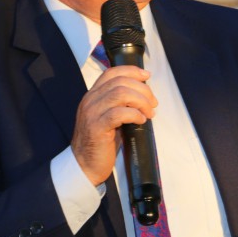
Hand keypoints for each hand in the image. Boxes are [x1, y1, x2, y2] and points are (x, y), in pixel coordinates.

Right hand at [71, 65, 156, 185]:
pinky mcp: (96, 127)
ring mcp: (92, 113)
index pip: (112, 72)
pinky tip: (140, 120)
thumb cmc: (100, 142)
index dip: (131, 71)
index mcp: (93, 95)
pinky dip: (134, 114)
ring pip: (121, 94)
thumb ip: (121, 104)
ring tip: (149, 113)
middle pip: (120, 82)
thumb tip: (144, 97)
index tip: (146, 76)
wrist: (85, 165)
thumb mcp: (109, 117)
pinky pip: (119, 113)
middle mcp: (90, 100)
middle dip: (142, 90)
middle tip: (152, 103)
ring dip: (141, 101)